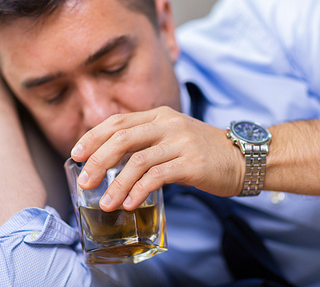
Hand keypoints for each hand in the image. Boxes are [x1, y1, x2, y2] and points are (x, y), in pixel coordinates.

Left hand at [71, 106, 244, 211]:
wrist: (243, 157)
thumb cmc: (204, 150)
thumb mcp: (173, 136)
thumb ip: (147, 141)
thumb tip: (112, 159)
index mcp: (160, 116)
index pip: (119, 121)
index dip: (94, 136)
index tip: (76, 153)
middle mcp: (169, 124)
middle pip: (123, 137)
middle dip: (97, 160)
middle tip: (84, 181)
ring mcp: (181, 142)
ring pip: (138, 160)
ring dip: (117, 183)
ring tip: (106, 202)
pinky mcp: (192, 163)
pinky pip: (158, 176)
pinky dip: (139, 191)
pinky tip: (131, 203)